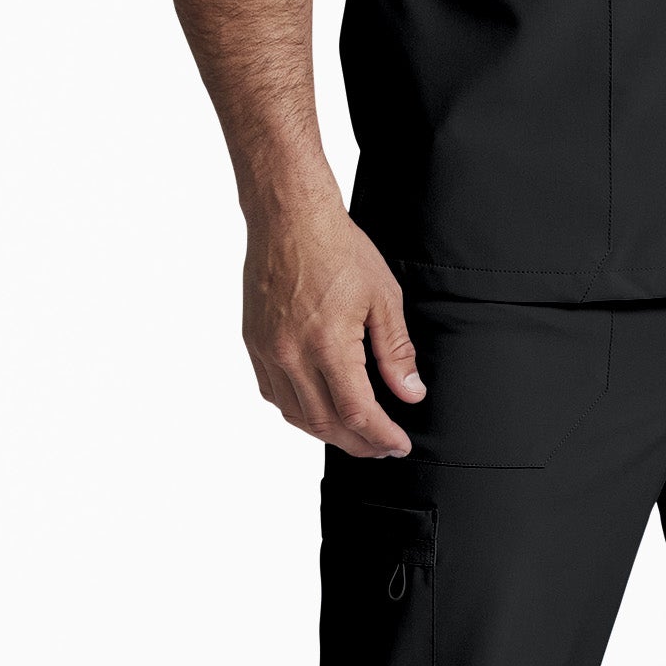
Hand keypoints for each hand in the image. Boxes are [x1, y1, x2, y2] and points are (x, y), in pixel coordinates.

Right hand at [241, 190, 424, 454]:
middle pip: (325, 424)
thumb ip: (396, 350)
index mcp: (327, 344)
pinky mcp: (254, 344)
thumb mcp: (383, 296)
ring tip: (355, 434)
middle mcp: (291, 355)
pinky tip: (317, 408)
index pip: (356, 413)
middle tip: (382, 447)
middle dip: (358, 443)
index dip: (380, 436)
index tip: (398, 446)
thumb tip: (410, 391)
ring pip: (296, 416)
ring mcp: (268, 351)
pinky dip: (298, 411)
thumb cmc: (337, 248)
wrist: (289, 218)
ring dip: (327, 433)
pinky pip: (274, 394)